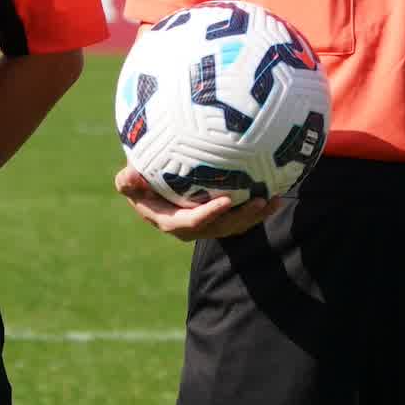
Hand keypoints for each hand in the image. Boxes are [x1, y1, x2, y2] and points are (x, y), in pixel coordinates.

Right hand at [112, 163, 278, 241]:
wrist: (153, 184)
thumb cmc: (140, 180)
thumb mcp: (129, 181)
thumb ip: (128, 182)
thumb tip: (129, 177)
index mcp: (170, 221)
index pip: (190, 222)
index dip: (208, 215)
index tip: (225, 200)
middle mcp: (191, 227)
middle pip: (220, 227)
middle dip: (240, 218)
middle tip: (258, 201)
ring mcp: (208, 223)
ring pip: (234, 224)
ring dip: (254, 215)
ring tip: (273, 199)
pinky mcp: (220, 217)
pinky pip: (240, 216)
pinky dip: (257, 209)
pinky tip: (276, 195)